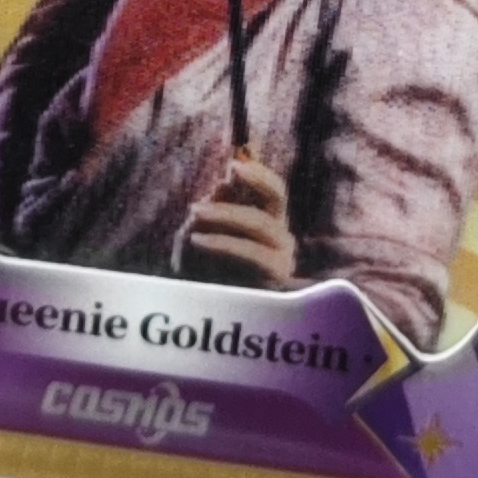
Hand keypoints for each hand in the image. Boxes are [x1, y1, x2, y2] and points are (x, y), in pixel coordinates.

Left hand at [177, 152, 296, 289]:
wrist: (202, 312)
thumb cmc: (200, 268)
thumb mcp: (199, 232)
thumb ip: (214, 208)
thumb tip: (226, 181)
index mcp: (266, 218)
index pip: (273, 189)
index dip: (258, 173)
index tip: (233, 166)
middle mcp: (279, 235)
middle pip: (277, 199)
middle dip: (248, 184)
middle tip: (220, 180)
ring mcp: (281, 256)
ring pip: (261, 223)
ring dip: (226, 214)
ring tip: (195, 214)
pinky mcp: (277, 277)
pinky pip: (252, 254)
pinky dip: (223, 243)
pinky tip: (196, 241)